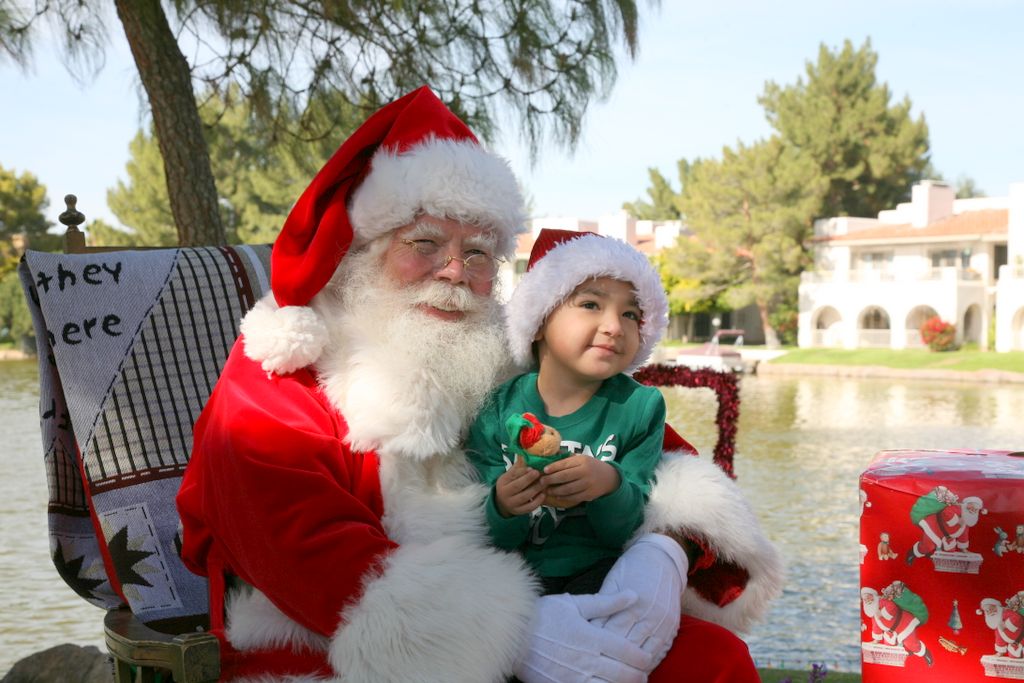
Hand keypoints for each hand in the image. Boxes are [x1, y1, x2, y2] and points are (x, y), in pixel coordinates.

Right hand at [495, 457, 545, 516]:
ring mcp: (511, 504)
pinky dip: (537, 501)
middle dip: (529, 479)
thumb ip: (520, 465)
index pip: (512, 475)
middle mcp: (505, 493)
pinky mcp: (518, 511)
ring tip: (544, 483)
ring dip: (536, 489)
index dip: (523, 471)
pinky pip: (529, 507)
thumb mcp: (511, 474)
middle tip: (539, 473)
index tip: (532, 467)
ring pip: (524, 497)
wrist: (503, 502)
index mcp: (503, 481)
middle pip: (517, 486)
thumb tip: (528, 451)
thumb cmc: (511, 484)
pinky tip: (543, 494)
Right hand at [514, 592, 652, 682]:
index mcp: (592, 637)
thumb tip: (633, 595)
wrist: (510, 635)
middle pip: (624, 675)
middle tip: (641, 675)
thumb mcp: (574, 603)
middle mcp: (587, 660)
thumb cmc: (541, 615)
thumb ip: (606, 602)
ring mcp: (575, 678)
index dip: (643, 658)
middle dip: (638, 676)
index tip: (646, 658)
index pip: (629, 652)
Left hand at [540, 456, 619, 506]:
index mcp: (582, 461)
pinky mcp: (589, 494)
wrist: (609, 477)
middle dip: (551, 479)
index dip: (553, 467)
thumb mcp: (581, 459)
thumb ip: (567, 460)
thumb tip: (548, 458)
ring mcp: (588, 484)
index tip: (544, 470)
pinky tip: (557, 496)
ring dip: (555, 490)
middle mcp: (585, 472)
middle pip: (564, 476)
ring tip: (547, 490)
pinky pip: (573, 497)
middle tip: (541, 481)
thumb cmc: (590, 466)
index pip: (565, 464)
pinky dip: (564, 497)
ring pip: (568, 489)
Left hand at [595, 534, 687, 667]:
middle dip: (612, 659)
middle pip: (628, 645)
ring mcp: (663, 622)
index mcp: (632, 602)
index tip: (585, 653)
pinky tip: (636, 669)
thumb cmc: (631, 569)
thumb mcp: (612, 581)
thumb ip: (603, 604)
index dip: (598, 644)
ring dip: (631, 666)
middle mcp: (649, 614)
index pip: (612, 631)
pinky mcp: (672, 626)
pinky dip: (647, 662)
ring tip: (616, 675)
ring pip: (645, 652)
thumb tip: (587, 625)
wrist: (661, 558)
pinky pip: (659, 651)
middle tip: (597, 669)